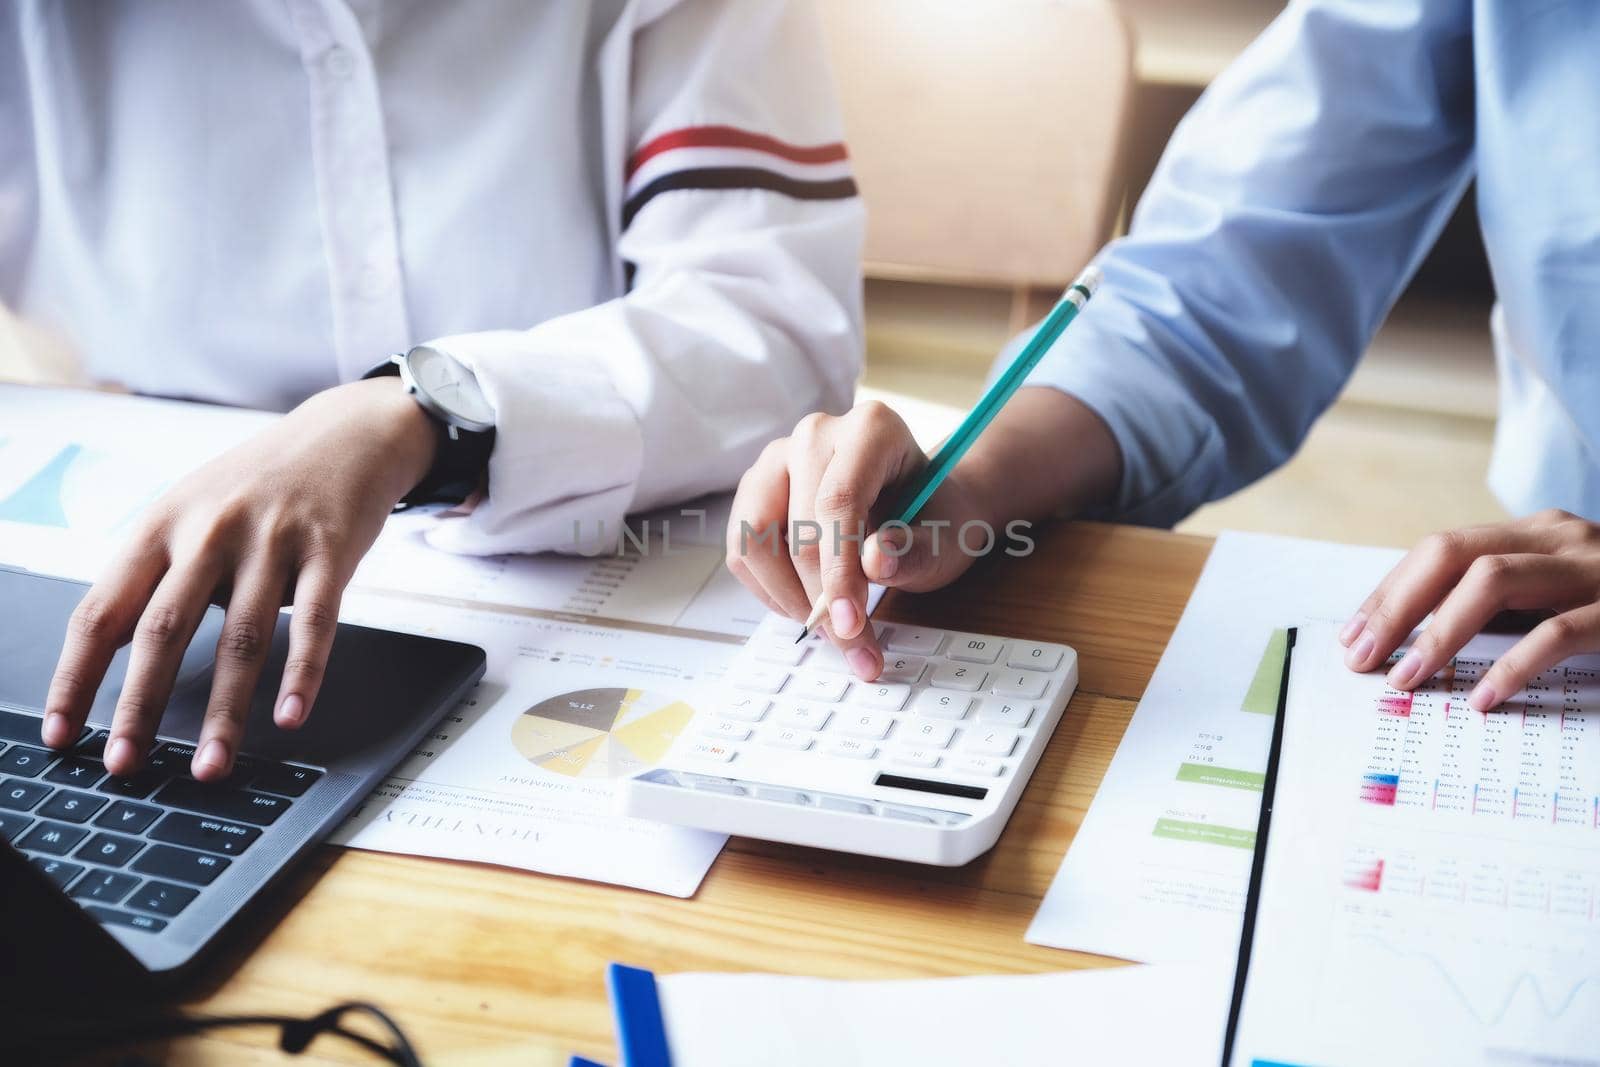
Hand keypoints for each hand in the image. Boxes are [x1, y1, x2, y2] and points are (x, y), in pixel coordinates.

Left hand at [41, 378, 437, 779]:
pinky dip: (303, 675)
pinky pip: (317, 623)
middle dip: (141, 706)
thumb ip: (154, 572)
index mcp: (162, 525)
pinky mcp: (330, 551)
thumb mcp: (190, 510)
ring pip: (242, 638)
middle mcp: (210, 530)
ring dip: (226, 712)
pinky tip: (291, 716)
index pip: (102, 610)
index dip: (77, 676)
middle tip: (126, 764)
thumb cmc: (259, 484)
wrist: (344, 435)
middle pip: (164, 630)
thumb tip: (112, 647)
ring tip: (212, 766)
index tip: (64, 733)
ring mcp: (273, 540)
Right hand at [726, 401, 993, 680]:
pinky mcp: (755, 490)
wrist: (925, 506)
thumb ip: (915, 550)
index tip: (852, 625)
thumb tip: (876, 562)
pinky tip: (807, 604)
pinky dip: (770, 590)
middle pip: (797, 527)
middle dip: (820, 598)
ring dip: (789, 597)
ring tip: (830, 627)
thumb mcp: (947, 536)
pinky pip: (742, 550)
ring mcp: (777, 460)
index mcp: (871, 430)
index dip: (839, 571)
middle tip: (851, 644)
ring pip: (755, 540)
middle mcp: (816, 435)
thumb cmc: (936, 517)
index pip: (839, 501)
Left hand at [1341, 509, 1599, 709]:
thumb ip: (1502, 607)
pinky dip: (1513, 665)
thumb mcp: (1558, 596)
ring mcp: (1596, 569)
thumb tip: (1413, 645)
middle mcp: (1561, 539)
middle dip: (1396, 607)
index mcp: (1536, 534)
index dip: (1389, 593)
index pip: (1440, 550)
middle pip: (1452, 553)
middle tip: (1362, 659)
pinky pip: (1560, 631)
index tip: (1353, 638)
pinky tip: (1483, 698)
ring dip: (1439, 632)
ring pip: (1493, 580)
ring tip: (1407, 678)